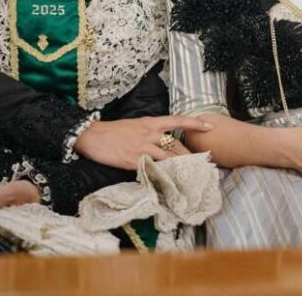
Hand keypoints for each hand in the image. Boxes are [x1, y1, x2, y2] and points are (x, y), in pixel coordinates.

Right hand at [73, 115, 210, 169]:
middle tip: (202, 163)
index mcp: (150, 122)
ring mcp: (142, 148)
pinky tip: (170, 181)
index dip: (194, 123)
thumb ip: (150, 131)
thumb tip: (162, 140)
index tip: (209, 126)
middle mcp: (149, 134)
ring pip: (169, 158)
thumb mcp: (135, 125)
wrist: (93, 136)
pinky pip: (154, 169)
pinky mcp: (134, 161)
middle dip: (190, 154)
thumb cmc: (113, 131)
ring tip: (192, 175)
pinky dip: (163, 175)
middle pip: (176, 144)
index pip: (177, 120)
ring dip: (181, 167)